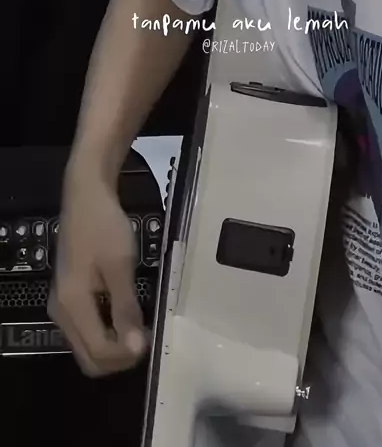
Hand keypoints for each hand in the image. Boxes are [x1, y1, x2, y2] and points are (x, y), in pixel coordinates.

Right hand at [48, 173, 147, 376]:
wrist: (86, 194)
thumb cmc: (104, 226)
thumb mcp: (120, 266)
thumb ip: (126, 308)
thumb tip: (135, 348)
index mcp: (72, 305)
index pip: (98, 351)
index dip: (126, 354)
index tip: (150, 340)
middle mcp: (61, 311)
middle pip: (88, 357)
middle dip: (118, 358)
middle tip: (145, 339)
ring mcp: (62, 304)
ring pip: (86, 346)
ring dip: (113, 346)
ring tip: (140, 329)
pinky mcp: (69, 295)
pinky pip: (86, 329)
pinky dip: (106, 332)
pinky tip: (126, 316)